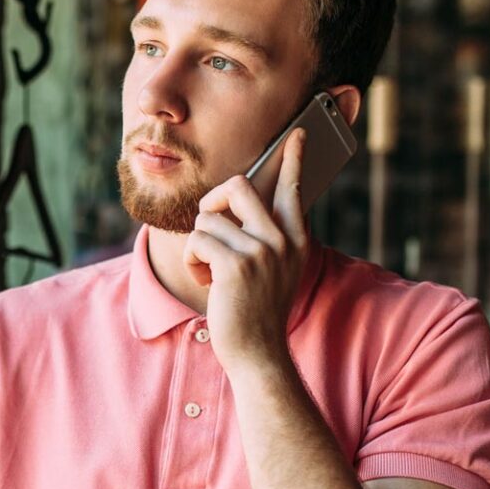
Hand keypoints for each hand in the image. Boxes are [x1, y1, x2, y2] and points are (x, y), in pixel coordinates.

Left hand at [183, 127, 310, 370]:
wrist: (257, 353)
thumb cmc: (256, 310)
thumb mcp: (273, 270)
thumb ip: (265, 237)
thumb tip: (235, 201)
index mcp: (296, 239)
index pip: (292, 189)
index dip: (292, 160)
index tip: (297, 136)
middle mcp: (283, 239)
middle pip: (237, 186)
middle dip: (212, 203)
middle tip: (210, 230)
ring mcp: (263, 251)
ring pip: (208, 218)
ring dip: (199, 245)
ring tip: (210, 272)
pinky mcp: (237, 265)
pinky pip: (198, 240)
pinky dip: (192, 261)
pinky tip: (205, 281)